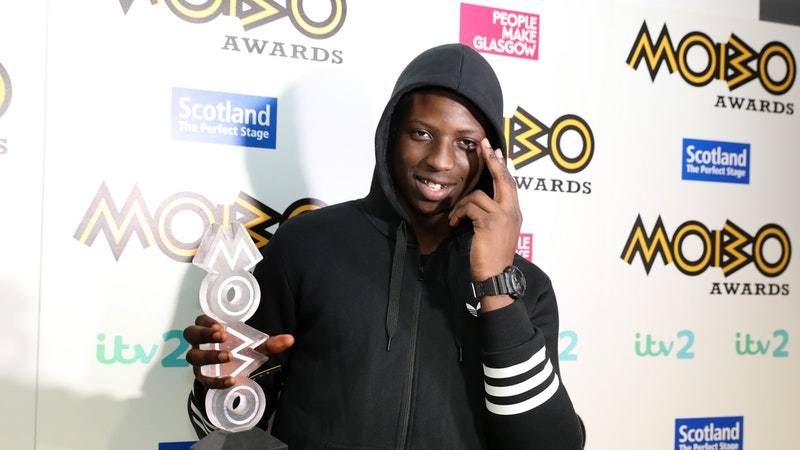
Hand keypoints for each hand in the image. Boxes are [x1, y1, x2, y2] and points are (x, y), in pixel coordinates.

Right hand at [184, 314, 294, 389]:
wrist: (235, 370)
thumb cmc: (241, 350)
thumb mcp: (255, 345)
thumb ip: (271, 342)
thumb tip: (290, 339)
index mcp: (210, 329)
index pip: (200, 320)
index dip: (206, 322)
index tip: (220, 326)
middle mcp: (200, 343)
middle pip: (191, 334)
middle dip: (205, 335)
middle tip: (223, 338)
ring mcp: (199, 361)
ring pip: (192, 356)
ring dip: (208, 356)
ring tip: (228, 357)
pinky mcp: (203, 377)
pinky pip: (204, 380)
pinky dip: (216, 381)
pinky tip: (231, 380)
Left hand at [448, 138, 521, 309]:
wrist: (496, 276)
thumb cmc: (492, 257)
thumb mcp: (497, 232)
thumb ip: (494, 215)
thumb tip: (479, 201)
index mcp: (515, 213)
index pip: (510, 183)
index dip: (502, 166)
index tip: (495, 151)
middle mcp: (512, 211)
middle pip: (503, 178)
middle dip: (491, 160)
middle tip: (483, 144)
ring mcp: (503, 216)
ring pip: (477, 196)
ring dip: (461, 205)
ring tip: (455, 218)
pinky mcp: (490, 222)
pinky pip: (470, 207)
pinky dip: (458, 213)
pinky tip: (454, 223)